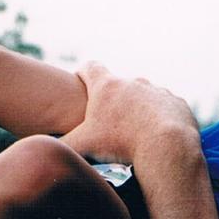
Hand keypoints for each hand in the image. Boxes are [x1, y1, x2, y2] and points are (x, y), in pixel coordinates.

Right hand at [59, 63, 198, 164]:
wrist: (167, 148)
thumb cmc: (122, 145)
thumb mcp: (84, 146)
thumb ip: (60, 145)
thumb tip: (41, 150)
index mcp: (107, 86)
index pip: (90, 68)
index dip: (84, 75)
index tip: (83, 84)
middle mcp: (133, 82)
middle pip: (119, 84)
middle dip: (115, 99)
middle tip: (112, 121)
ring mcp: (158, 91)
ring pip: (145, 96)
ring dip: (141, 108)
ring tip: (138, 131)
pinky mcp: (177, 103)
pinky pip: (167, 108)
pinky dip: (163, 118)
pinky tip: (160, 134)